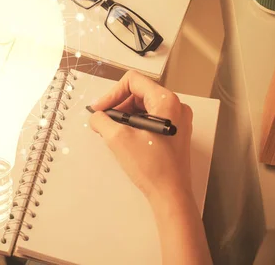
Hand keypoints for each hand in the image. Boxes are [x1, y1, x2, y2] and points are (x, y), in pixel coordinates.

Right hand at [89, 70, 193, 202]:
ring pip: (144, 106)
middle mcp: (176, 106)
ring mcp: (178, 120)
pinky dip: (135, 123)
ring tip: (113, 131)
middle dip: (118, 105)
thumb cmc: (150, 166)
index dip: (112, 93)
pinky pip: (151, 118)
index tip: (100, 110)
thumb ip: (102, 120)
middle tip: (104, 121)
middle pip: (139, 92)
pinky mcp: (176, 132)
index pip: (133, 81)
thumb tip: (96, 116)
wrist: (170, 195)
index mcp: (166, 101)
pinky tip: (125, 138)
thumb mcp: (118, 139)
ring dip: (125, 115)